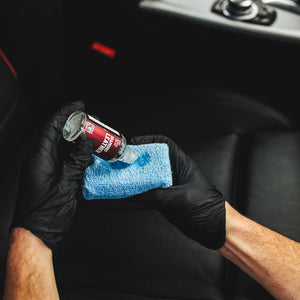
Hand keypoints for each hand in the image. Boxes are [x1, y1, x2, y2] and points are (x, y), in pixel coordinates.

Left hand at [11, 101, 94, 250]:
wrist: (37, 233)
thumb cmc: (46, 213)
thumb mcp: (67, 184)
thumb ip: (77, 161)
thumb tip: (86, 144)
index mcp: (39, 158)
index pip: (52, 127)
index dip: (66, 113)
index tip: (79, 106)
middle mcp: (39, 159)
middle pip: (56, 134)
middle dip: (73, 125)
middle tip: (90, 122)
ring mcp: (43, 167)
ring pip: (60, 145)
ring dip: (75, 140)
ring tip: (92, 137)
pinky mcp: (49, 175)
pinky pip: (62, 157)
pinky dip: (74, 153)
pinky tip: (86, 155)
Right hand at [130, 135, 225, 249]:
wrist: (217, 230)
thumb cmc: (209, 211)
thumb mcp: (180, 201)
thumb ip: (156, 195)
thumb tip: (134, 192)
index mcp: (182, 165)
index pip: (164, 144)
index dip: (147, 141)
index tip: (132, 144)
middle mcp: (173, 173)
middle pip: (152, 159)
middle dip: (135, 158)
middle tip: (120, 162)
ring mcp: (168, 186)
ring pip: (147, 175)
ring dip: (134, 175)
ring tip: (119, 176)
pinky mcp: (164, 199)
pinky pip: (147, 191)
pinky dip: (136, 190)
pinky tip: (126, 192)